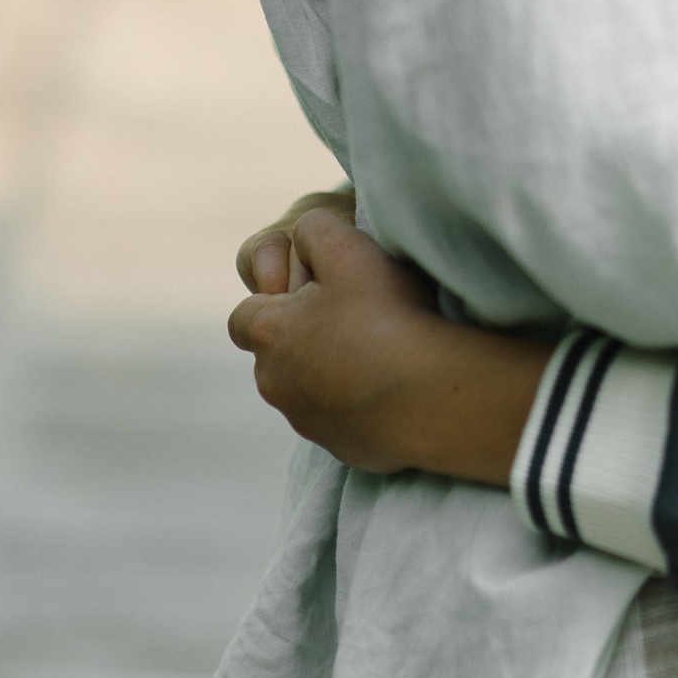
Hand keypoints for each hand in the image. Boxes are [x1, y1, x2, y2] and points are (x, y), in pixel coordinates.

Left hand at [227, 200, 549, 483]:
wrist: (431, 398)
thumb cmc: (388, 317)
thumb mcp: (349, 248)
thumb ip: (315, 230)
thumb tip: (304, 235)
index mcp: (269, 334)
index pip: (245, 315)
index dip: (275, 299)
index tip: (313, 293)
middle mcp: (275, 382)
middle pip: (276, 354)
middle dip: (302, 337)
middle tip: (353, 318)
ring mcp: (305, 420)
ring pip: (304, 388)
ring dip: (329, 371)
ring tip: (379, 352)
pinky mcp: (338, 447)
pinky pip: (339, 419)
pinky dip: (356, 403)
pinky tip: (394, 386)